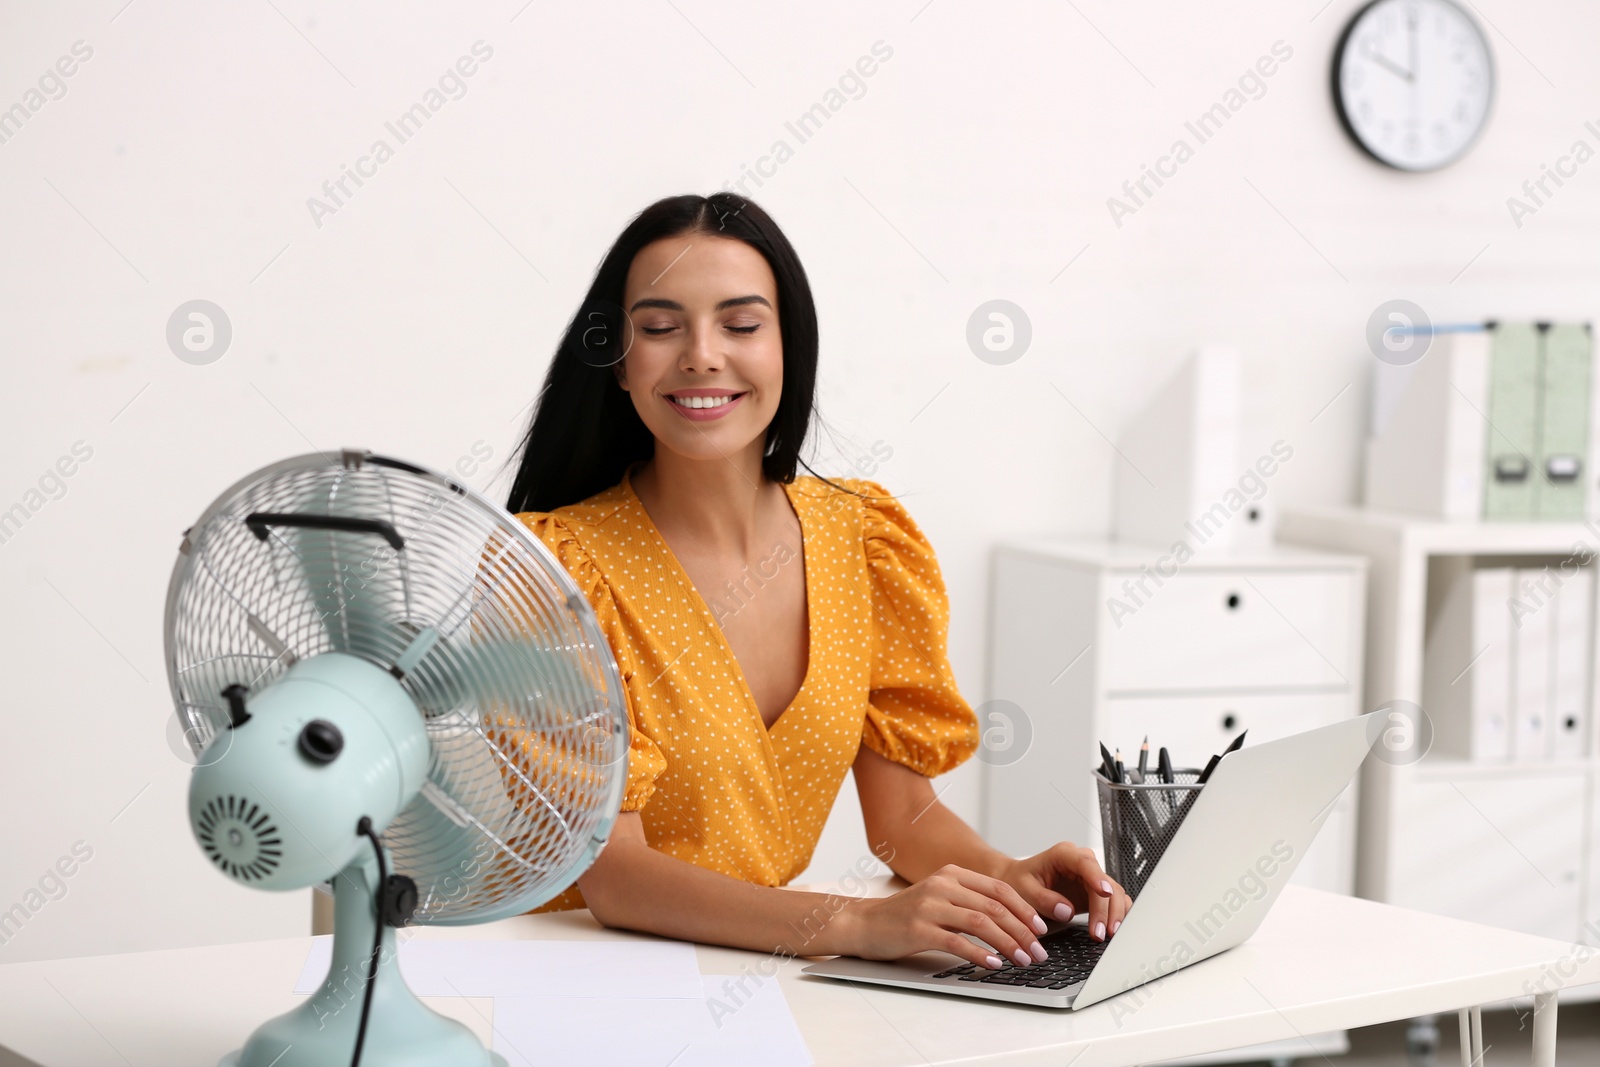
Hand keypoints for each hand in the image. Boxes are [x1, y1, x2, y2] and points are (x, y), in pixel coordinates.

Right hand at [842, 863, 1052, 969]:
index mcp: (951, 873)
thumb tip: (1011, 921)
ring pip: (980, 922)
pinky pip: (957, 941)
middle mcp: (942, 884)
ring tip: (1023, 960)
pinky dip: (980, 954)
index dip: (1024, 909)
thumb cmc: (905, 916)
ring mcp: (929, 905)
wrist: (864, 924)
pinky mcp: (918, 929)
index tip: (1041, 929)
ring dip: (1008, 944)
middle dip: (1022, 931)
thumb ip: (968, 902)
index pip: (998, 889)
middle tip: (1038, 951)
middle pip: (994, 906)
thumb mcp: (939, 898)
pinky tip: (994, 964)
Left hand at [998, 843, 1131, 941]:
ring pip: (1113, 892)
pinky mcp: (1095, 892)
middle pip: (1104, 881)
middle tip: (1100, 932)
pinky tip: (1112, 930)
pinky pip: (1113, 901)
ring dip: (1113, 914)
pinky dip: (1116, 915)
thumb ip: (1044, 899)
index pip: (1085, 862)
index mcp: (1063, 855)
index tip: (1105, 893)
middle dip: (1106, 908)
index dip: (1097, 877)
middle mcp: (1080, 863)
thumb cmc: (1019, 882)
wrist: (1017, 883)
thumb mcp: (1023, 890)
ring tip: (1106, 936)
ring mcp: (1090, 877)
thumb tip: (1067, 911)